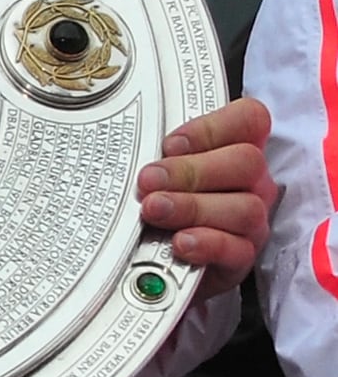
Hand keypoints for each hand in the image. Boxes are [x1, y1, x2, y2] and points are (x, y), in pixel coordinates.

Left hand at [139, 96, 276, 298]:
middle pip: (247, 162)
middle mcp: (250, 181)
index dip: (213, 127)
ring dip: (192, 207)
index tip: (170, 144)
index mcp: (233, 149)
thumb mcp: (159, 169)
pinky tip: (180, 242)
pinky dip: (207, 244)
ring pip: (244, 207)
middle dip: (191, 169)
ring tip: (153, 210)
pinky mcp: (242, 255)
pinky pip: (237, 248)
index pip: (249, 120)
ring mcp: (250, 219)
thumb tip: (125, 147)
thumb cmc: (161, 199)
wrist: (157, 256)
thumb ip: (156, 153)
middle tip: (148, 180)